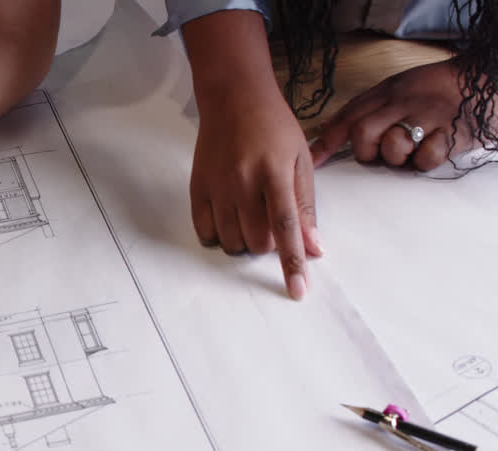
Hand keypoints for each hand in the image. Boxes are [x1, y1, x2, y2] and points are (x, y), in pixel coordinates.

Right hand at [190, 84, 321, 299]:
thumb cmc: (274, 127)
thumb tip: (314, 248)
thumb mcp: (301, 160)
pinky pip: (205, 230)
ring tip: (250, 218)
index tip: (298, 291)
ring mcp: (217, 186)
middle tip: (270, 219)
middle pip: (256, 241)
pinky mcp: (197, 188)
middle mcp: (243, 182)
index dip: (292, 263)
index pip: (286, 228)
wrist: (233, 98)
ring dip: (244, 241)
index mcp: (276, 173)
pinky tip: (228, 218)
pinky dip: (219, 235)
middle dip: (268, 243)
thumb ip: (306, 205)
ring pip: (230, 241)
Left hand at [311, 60, 474, 171]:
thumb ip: (363, 109)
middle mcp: (404, 104)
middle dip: (366, 151)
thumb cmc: (435, 89)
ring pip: (392, 148)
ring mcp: (427, 118)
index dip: (326, 141)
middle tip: (380, 151)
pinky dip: (424, 161)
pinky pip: (425, 159)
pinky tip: (431, 149)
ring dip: (396, 156)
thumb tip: (325, 130)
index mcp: (388, 93)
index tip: (312, 160)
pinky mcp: (451, 135)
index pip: (349, 117)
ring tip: (411, 147)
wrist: (483, 81)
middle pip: (364, 134)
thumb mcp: (396, 89)